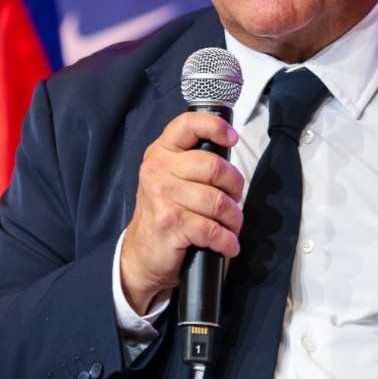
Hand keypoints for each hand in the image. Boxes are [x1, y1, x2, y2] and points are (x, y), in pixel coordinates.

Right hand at [118, 111, 243, 314]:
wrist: (142, 254)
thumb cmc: (165, 214)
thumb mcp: (170, 178)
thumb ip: (193, 161)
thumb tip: (229, 152)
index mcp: (161, 153)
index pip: (188, 124)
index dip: (215, 127)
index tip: (232, 139)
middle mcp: (157, 170)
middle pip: (214, 167)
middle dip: (235, 187)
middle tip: (233, 201)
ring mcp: (161, 196)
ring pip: (218, 201)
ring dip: (233, 219)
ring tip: (230, 227)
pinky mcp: (170, 223)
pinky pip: (212, 229)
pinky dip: (226, 240)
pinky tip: (227, 245)